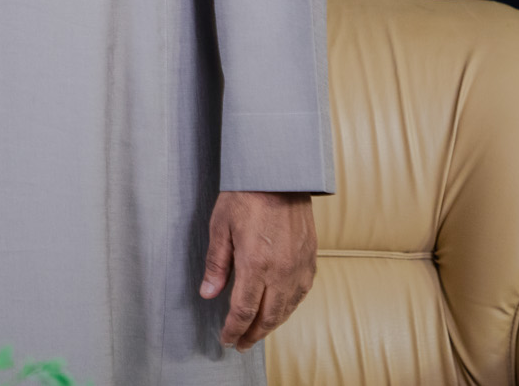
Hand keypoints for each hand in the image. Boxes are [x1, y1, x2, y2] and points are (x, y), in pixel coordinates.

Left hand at [199, 190, 315, 349]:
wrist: (279, 175)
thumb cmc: (246, 195)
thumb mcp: (220, 227)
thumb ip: (217, 264)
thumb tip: (208, 293)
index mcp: (255, 265)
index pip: (244, 311)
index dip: (234, 329)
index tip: (226, 339)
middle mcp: (281, 271)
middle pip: (268, 317)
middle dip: (252, 334)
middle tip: (240, 343)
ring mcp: (299, 267)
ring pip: (287, 309)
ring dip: (271, 325)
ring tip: (257, 332)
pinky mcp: (310, 259)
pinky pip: (301, 293)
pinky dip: (289, 308)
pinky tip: (280, 310)